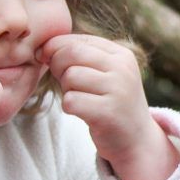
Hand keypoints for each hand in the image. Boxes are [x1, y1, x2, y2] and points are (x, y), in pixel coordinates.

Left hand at [40, 34, 178, 179]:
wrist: (136, 140)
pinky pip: (71, 101)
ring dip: (66, 89)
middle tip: (64, 82)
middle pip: (71, 54)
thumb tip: (42, 48)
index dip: (55, 49)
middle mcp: (122, 68)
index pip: (77, 40)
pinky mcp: (108, 113)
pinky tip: (81, 111)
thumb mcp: (104, 73)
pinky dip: (69, 107)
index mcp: (121, 54)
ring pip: (70, 76)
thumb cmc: (111, 102)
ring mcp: (118, 90)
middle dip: (57, 66)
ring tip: (80, 97)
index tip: (48, 60)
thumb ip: (79, 56)